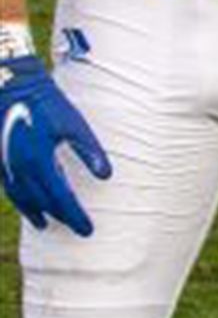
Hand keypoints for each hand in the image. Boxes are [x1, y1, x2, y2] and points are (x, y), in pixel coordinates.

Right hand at [0, 51, 109, 234]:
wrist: (10, 87)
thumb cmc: (47, 103)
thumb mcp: (74, 124)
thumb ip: (90, 151)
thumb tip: (107, 176)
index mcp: (40, 162)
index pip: (61, 199)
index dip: (75, 216)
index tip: (88, 230)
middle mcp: (20, 169)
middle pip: (42, 203)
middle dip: (61, 218)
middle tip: (78, 230)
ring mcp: (6, 165)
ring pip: (21, 199)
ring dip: (35, 213)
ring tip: (47, 225)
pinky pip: (10, 187)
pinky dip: (21, 200)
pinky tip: (28, 202)